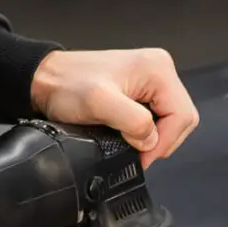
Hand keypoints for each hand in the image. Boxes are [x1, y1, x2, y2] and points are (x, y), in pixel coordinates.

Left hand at [30, 48, 199, 167]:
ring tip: (130, 141)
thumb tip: (151, 140)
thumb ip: (133, 121)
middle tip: (137, 152)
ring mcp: (153, 80)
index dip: (164, 142)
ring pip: (172, 121)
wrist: (45, 79)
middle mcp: (161, 70)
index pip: (182, 116)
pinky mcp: (143, 90)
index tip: (141, 156)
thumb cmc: (67, 85)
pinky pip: (158, 118)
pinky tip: (130, 134)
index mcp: (159, 69)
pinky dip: (146, 132)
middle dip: (161, 141)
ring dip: (154, 138)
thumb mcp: (99, 103)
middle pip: (181, 119)